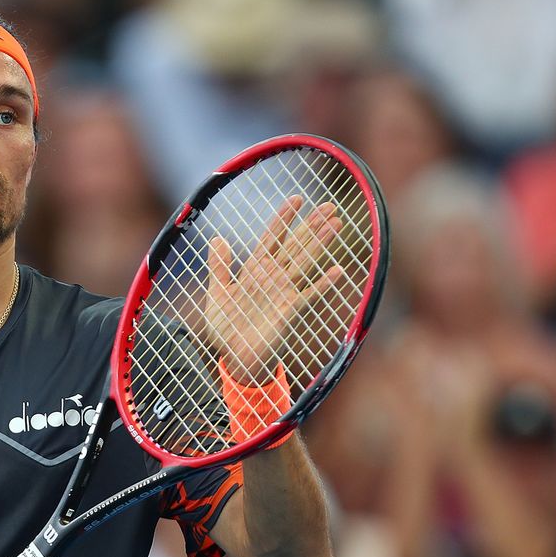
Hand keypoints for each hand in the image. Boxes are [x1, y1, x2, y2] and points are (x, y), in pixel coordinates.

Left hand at [204, 196, 343, 382]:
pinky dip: (322, 284)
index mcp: (254, 269)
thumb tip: (218, 238)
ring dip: (320, 243)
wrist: (234, 358)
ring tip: (336, 223)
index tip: (297, 198)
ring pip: (304, 261)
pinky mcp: (289, 311)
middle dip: (311, 225)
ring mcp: (283, 292)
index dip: (283, 219)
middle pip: (294, 244)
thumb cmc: (225, 328)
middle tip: (330, 206)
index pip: (272, 238)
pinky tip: (337, 271)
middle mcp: (272, 277)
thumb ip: (219, 267)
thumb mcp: (217, 293)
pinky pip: (308, 294)